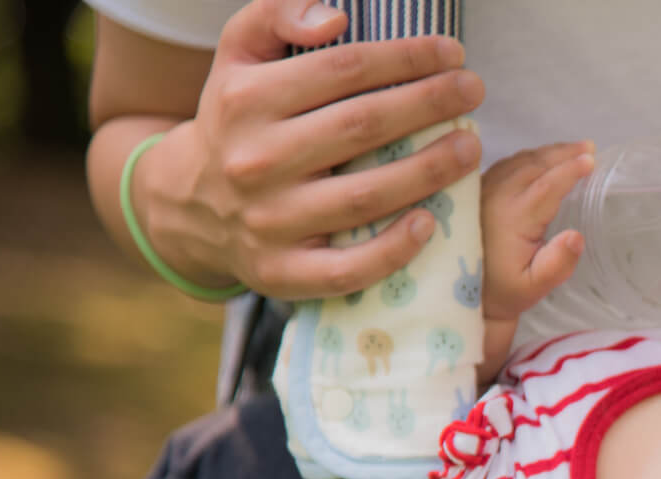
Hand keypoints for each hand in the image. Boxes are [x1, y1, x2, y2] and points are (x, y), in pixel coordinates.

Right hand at [148, 0, 485, 297]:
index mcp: (247, 99)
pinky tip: (430, 224)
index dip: (406, 58)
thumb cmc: (237, 121)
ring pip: (363, 197)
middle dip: (428, 104)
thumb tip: (336, 19)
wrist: (186, 203)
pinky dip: (392, 250)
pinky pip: (346, 269)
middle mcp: (255, 160)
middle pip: (361, 127)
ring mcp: (269, 222)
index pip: (344, 69)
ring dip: (428, 171)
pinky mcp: (281, 272)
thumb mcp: (238, 56)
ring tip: (470, 148)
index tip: (452, 53)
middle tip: (474, 91)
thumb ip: (276, 16)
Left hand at [476, 142, 594, 379]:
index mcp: (513, 217)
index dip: (570, 170)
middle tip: (590, 148)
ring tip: (575, 150)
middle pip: (535, 164)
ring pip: (521, 160)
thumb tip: (578, 236)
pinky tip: (545, 159)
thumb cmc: (503, 291)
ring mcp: (485, 188)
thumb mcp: (532, 288)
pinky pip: (508, 163)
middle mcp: (496, 196)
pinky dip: (531, 157)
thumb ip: (556, 265)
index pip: (547, 184)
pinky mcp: (478, 188)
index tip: (592, 159)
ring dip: (549, 153)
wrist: (462, 292)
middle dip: (564, 154)